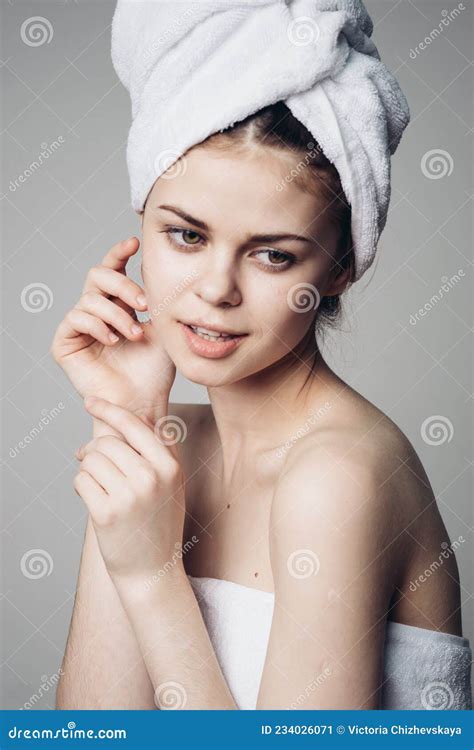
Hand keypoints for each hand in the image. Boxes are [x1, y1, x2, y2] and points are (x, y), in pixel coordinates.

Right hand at [50, 237, 175, 421]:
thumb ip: (154, 297)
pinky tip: (114, 341)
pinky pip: (75, 318)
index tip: (135, 242)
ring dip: (117, 315)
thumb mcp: (162, 327)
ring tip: (134, 335)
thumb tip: (152, 264)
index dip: (120, 253)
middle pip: (98, 275)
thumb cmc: (155, 370)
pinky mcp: (65, 344)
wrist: (144, 401)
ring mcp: (79, 327)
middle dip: (123, 285)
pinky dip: (98, 326)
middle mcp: (96, 312)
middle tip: (143, 304)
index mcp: (118, 304)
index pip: (113, 270)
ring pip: (90, 299)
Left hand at [73, 396, 185, 583]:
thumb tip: (141, 416)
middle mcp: (151, 478)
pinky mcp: (106, 514)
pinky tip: (93, 500)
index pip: (134, 425)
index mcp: (169, 466)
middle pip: (107, 442)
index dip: (109, 409)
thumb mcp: (173, 483)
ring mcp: (129, 497)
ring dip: (87, 470)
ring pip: (91, 459)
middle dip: (94, 450)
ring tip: (97, 485)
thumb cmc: (160, 523)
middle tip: (89, 460)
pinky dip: (80, 487)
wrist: (153, 570)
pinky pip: (81, 481)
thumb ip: (161, 450)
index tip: (91, 401)